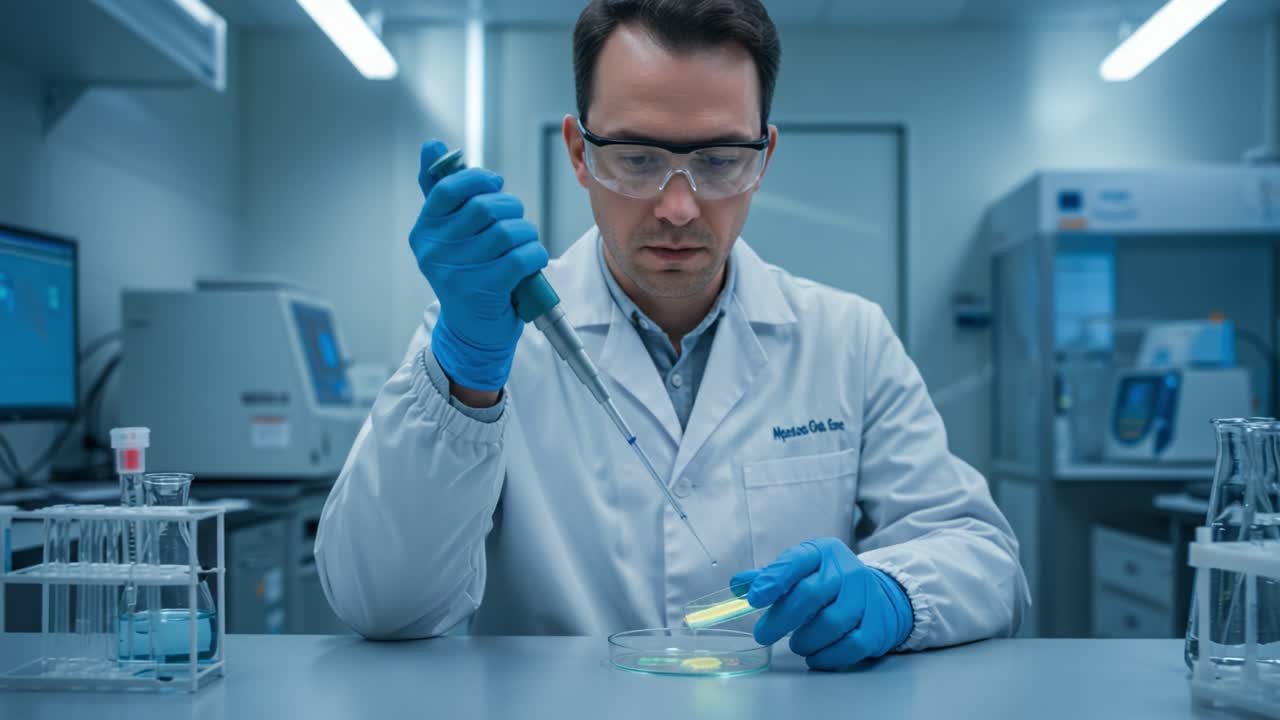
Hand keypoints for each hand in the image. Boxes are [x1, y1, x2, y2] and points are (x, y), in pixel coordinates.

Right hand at [410, 141, 548, 390]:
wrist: (472, 332)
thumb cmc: (467, 275)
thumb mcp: (447, 235)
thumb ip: (440, 191)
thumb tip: (430, 145)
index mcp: (424, 231)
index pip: (450, 188)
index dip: (479, 180)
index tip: (494, 186)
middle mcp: (435, 251)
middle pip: (486, 208)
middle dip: (510, 209)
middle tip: (514, 223)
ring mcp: (458, 272)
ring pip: (509, 231)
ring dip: (526, 234)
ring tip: (522, 246)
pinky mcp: (485, 290)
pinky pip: (523, 256)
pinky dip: (535, 256)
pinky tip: (531, 263)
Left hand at [731, 538, 912, 670]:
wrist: (879, 597)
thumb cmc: (831, 584)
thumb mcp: (803, 570)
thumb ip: (772, 577)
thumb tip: (737, 585)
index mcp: (824, 553)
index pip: (796, 561)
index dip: (773, 580)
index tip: (753, 599)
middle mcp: (847, 571)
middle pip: (811, 595)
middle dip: (781, 618)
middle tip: (763, 634)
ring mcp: (866, 598)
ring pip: (831, 623)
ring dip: (805, 640)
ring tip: (795, 644)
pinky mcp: (876, 627)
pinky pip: (850, 646)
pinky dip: (827, 657)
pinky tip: (814, 657)